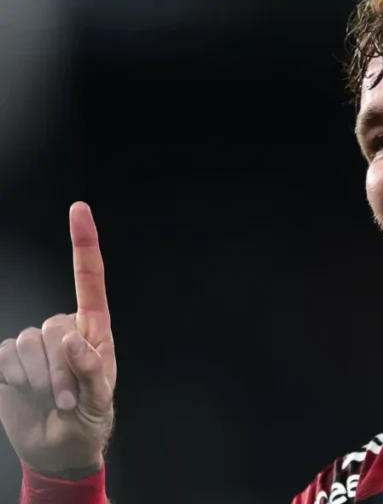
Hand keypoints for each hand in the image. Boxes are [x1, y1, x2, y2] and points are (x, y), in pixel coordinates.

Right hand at [0, 202, 115, 475]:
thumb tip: (74, 341)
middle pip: (52, 328)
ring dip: (38, 378)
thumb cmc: (88, 421)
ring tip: (52, 401)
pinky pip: (2, 357)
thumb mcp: (99, 401)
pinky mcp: (6, 362)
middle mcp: (62, 330)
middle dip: (60, 369)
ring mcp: (32, 345)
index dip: (83, 243)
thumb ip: (90, 372)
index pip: (89, 279)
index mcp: (93, 331)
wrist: (58, 448)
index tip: (79, 209)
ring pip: (26, 343)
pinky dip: (14, 379)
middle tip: (68, 400)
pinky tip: (24, 394)